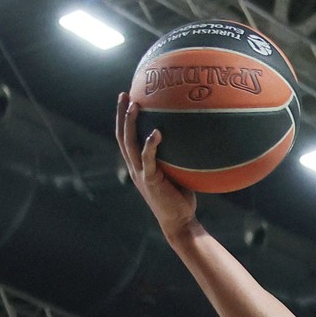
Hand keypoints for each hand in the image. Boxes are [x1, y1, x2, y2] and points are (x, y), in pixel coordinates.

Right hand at [115, 92, 196, 236]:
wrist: (179, 221)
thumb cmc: (181, 198)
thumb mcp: (177, 172)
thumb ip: (178, 156)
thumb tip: (194, 136)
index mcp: (139, 165)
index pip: (126, 138)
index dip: (123, 119)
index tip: (127, 98)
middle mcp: (135, 168)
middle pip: (122, 136)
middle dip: (121, 114)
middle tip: (124, 94)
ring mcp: (141, 174)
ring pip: (129, 144)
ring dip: (130, 124)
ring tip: (135, 106)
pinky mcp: (151, 181)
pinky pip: (148, 160)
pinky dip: (150, 145)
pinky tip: (156, 132)